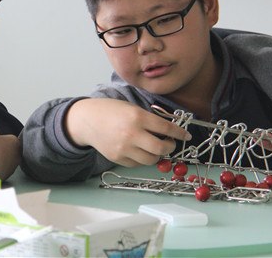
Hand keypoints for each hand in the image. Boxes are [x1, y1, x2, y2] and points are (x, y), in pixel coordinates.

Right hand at [65, 98, 191, 166]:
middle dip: (170, 147)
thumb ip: (149, 119)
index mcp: (137, 117)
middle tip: (170, 144)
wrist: (86, 120)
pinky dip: (142, 158)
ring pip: (151, 160)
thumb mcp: (132, 108)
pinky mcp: (117, 158)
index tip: (185, 136)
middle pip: (161, 148)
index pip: (166, 128)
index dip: (179, 133)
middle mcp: (132, 134)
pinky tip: (139, 150)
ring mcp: (124, 148)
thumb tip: (169, 131)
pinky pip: (137, 163)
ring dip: (157, 155)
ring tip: (155, 147)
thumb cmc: (110, 111)